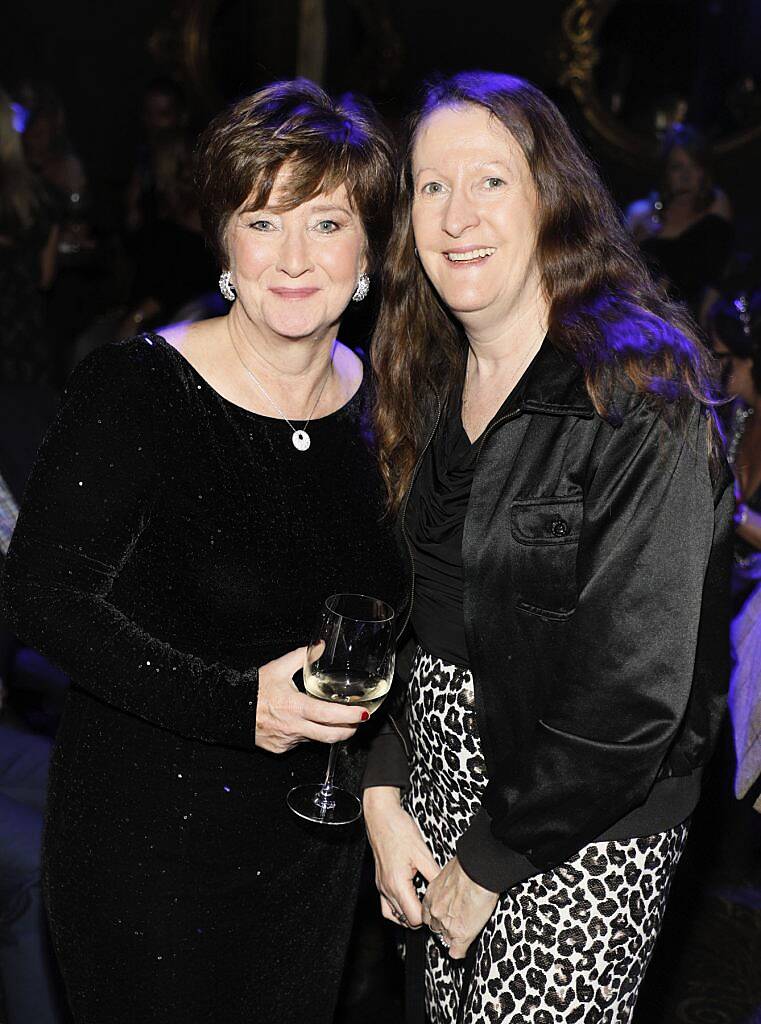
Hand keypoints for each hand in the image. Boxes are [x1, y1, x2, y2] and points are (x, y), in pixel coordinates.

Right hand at [255, 646, 365, 753]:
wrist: (229, 709)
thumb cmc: (253, 689)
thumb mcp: (278, 668)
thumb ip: (303, 657)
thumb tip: (321, 647)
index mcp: (296, 707)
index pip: (330, 716)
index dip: (350, 716)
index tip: (364, 712)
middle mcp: (294, 727)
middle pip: (331, 736)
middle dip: (349, 730)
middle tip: (357, 721)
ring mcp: (288, 740)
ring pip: (316, 739)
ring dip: (328, 731)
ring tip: (334, 719)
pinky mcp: (281, 748)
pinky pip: (300, 742)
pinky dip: (307, 734)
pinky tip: (304, 723)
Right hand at [364, 786, 439, 928]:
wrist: (381, 817)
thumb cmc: (398, 830)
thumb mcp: (423, 853)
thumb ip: (434, 875)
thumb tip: (444, 890)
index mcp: (398, 884)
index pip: (414, 918)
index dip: (428, 916)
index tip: (437, 908)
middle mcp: (387, 889)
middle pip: (405, 920)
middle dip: (420, 917)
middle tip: (432, 905)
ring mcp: (381, 886)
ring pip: (394, 915)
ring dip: (408, 914)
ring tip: (421, 904)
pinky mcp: (380, 881)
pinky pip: (387, 905)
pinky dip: (397, 908)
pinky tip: (408, 898)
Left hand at [422, 856, 498, 958]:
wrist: (479, 870)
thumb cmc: (468, 867)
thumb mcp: (449, 874)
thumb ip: (446, 886)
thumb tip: (453, 887)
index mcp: (431, 895)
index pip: (428, 913)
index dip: (437, 916)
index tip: (443, 917)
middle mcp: (436, 911)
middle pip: (435, 928)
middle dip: (444, 927)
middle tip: (457, 922)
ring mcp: (447, 924)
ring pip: (446, 938)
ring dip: (454, 936)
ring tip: (465, 928)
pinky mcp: (460, 933)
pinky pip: (457, 951)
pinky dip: (460, 951)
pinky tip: (464, 947)